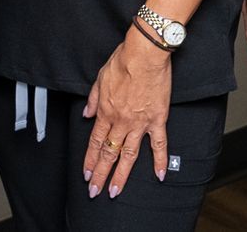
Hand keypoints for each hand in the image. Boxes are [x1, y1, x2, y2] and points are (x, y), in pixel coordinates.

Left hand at [82, 30, 172, 198]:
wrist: (144, 54)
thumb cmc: (123, 61)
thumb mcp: (99, 78)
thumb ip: (93, 99)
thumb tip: (86, 114)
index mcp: (106, 111)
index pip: (95, 142)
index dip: (90, 160)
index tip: (86, 175)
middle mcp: (121, 121)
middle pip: (109, 153)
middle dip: (101, 174)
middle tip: (95, 192)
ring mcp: (140, 123)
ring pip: (129, 156)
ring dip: (121, 175)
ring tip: (116, 191)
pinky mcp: (157, 120)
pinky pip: (159, 144)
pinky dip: (159, 161)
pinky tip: (159, 175)